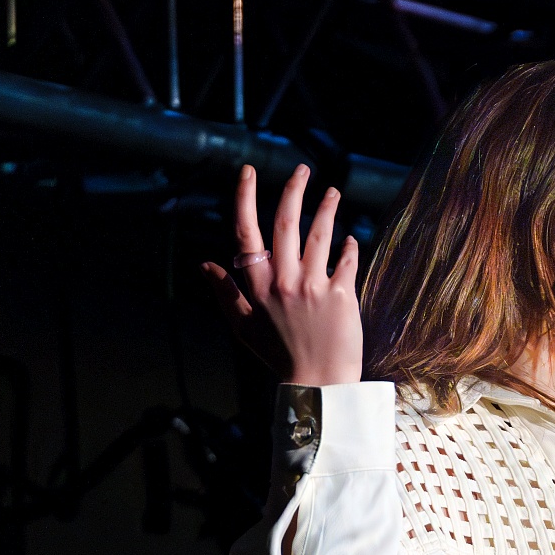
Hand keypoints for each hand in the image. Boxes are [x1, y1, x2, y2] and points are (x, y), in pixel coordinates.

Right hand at [200, 163, 362, 386]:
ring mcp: (313, 287)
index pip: (246, 234)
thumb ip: (224, 292)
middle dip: (293, 191)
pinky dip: (349, 246)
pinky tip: (350, 239)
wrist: (319, 384)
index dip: (245, 199)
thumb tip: (204, 263)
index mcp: (257, 287)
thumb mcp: (243, 326)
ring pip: (319, 235)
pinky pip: (346, 260)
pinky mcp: (341, 297)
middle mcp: (283, 282)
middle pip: (285, 224)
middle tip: (303, 170)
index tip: (249, 172)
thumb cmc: (281, 356)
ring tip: (332, 192)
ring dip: (326, 208)